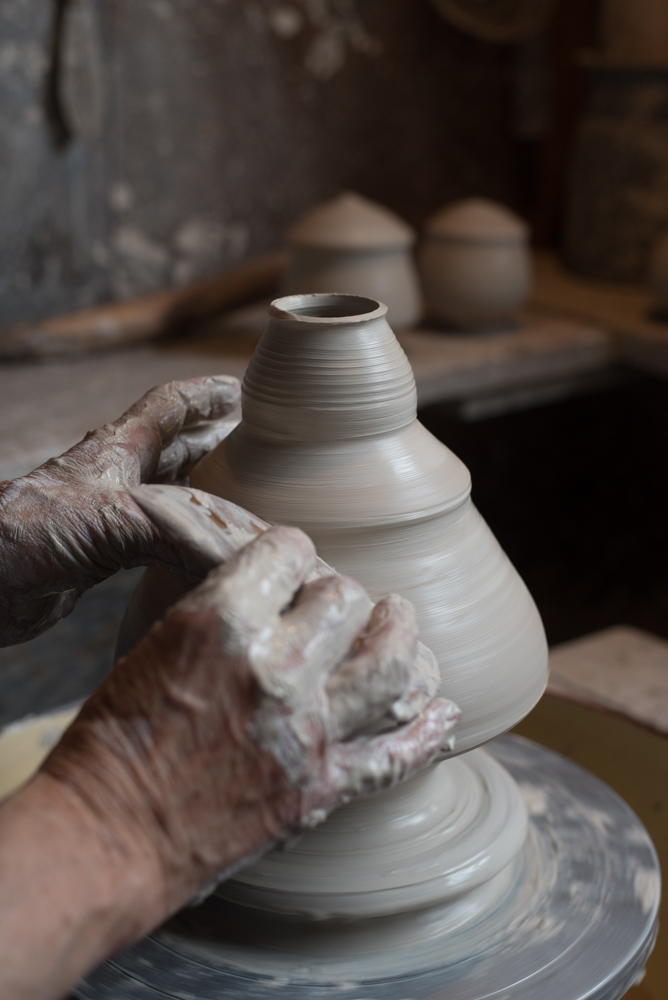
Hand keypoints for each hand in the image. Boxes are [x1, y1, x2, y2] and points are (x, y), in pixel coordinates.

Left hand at [0, 375, 239, 645]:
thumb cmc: (26, 532)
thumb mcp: (108, 520)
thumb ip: (173, 531)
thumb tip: (233, 553)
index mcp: (117, 451)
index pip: (168, 406)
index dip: (206, 395)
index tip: (241, 390)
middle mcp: (115, 477)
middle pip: (175, 447)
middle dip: (215, 442)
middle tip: (256, 446)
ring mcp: (107, 515)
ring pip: (169, 492)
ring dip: (205, 489)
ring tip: (244, 493)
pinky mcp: (101, 554)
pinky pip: (157, 535)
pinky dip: (186, 534)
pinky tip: (203, 546)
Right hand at [43, 526, 459, 918]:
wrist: (108, 836)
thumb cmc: (114, 740)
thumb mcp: (158, 645)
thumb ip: (226, 613)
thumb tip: (275, 594)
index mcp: (223, 621)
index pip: (290, 551)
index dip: (292, 552)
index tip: (292, 563)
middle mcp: (277, 669)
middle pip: (347, 600)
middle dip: (341, 594)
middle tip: (337, 603)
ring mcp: (308, 731)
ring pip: (393, 666)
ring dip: (403, 639)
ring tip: (400, 624)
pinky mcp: (322, 787)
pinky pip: (399, 756)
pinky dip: (429, 733)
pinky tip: (444, 712)